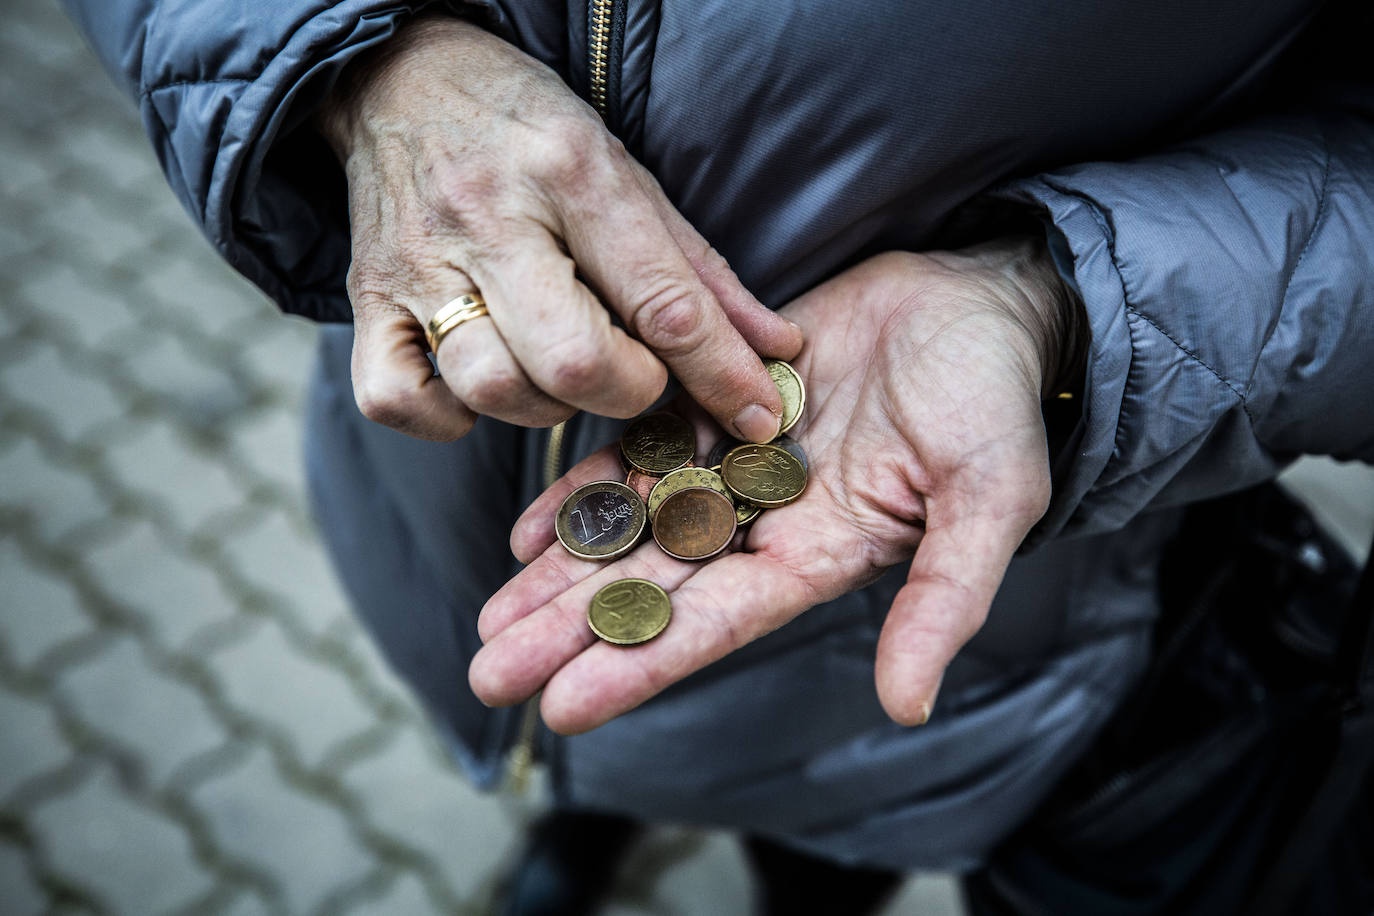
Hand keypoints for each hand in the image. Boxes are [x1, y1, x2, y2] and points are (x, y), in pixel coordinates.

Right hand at [317, 16, 800, 441]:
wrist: (398, 77)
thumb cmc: (528, 131)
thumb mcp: (626, 172)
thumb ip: (700, 269)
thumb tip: (777, 350)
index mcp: (570, 171)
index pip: (660, 298)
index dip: (721, 372)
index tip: (756, 415)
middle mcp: (489, 218)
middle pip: (572, 360)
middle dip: (626, 390)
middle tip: (633, 371)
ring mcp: (418, 264)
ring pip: (490, 386)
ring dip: (544, 405)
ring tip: (558, 370)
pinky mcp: (367, 300)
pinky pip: (396, 400)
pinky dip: (447, 417)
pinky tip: (480, 388)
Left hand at [469, 239, 1077, 732]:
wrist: (978, 304)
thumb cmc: (995, 403)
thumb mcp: (990, 503)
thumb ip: (944, 600)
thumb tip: (907, 705)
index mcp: (818, 556)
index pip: (717, 623)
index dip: (642, 663)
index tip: (563, 706)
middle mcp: (765, 523)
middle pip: (653, 587)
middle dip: (570, 632)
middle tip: (489, 675)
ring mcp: (734, 467)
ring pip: (632, 529)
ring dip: (560, 573)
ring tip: (488, 621)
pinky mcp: (715, 406)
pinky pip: (640, 453)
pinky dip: (586, 489)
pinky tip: (529, 528)